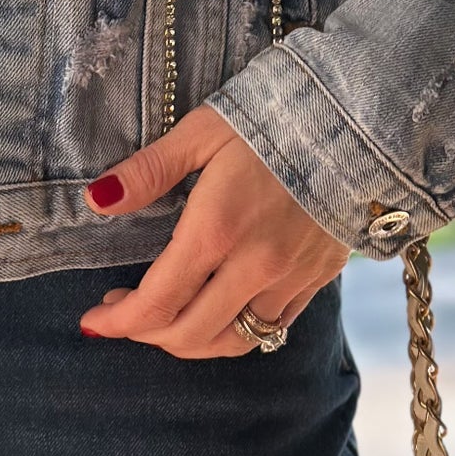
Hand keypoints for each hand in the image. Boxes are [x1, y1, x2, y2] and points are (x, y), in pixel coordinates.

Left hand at [78, 102, 349, 358]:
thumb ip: (149, 171)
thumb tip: (97, 201)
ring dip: (189, 341)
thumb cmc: (274, 114)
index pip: (157, 303)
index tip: (93, 320)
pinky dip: (234, 332)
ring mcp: (290, 277)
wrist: (361, 117)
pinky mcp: (318, 278)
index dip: (118, 322)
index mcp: (217, 229)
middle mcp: (254, 266)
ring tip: (165, 317)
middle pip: (189, 334)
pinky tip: (217, 310)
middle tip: (122, 311)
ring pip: (232, 340)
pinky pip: (270, 328)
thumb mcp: (202, 130)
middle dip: (146, 333)